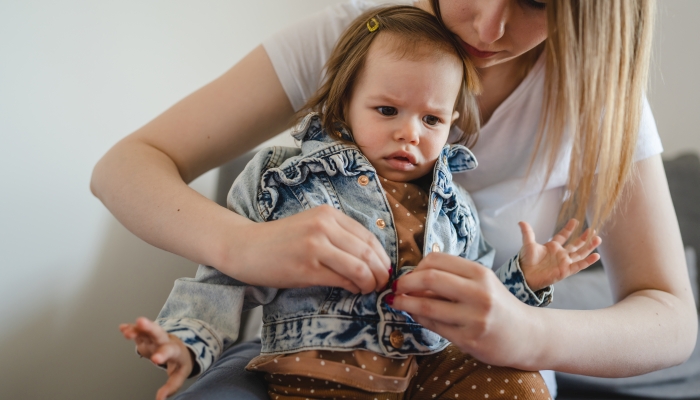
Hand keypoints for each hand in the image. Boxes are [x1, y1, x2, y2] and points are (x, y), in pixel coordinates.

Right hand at [120, 317, 192, 399]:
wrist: (180, 348)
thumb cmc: (179, 362)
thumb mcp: (180, 375)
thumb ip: (170, 387)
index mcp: (175, 351)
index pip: (170, 351)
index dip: (163, 354)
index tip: (155, 359)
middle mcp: (165, 341)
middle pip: (158, 333)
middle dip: (150, 327)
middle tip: (142, 322)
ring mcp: (154, 337)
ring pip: (146, 330)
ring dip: (136, 329)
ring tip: (127, 331)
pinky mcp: (146, 336)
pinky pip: (138, 331)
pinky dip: (130, 329)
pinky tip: (123, 328)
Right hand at [227, 205, 390, 293]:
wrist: (245, 248)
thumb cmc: (280, 241)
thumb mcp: (312, 227)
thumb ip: (339, 236)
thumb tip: (372, 259)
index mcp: (328, 214)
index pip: (369, 236)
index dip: (382, 257)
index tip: (384, 270)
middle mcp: (324, 226)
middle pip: (368, 252)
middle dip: (381, 272)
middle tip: (382, 284)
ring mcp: (315, 246)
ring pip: (360, 267)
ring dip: (371, 282)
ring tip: (369, 289)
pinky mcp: (307, 268)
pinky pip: (343, 280)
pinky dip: (354, 288)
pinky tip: (353, 290)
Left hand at [389, 252, 537, 366]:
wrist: (525, 335)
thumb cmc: (498, 304)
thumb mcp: (480, 283)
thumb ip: (452, 278)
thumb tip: (412, 277)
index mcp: (480, 273)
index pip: (437, 260)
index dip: (416, 266)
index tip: (409, 274)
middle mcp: (479, 293)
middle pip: (429, 278)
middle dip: (405, 282)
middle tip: (395, 287)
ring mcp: (474, 318)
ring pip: (427, 305)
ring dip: (405, 303)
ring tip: (396, 302)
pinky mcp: (468, 339)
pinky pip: (434, 325)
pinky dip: (418, 318)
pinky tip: (415, 315)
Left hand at [518, 219, 601, 290]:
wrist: (525, 275)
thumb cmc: (526, 261)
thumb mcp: (528, 244)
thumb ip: (527, 233)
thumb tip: (521, 221)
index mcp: (552, 246)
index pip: (563, 236)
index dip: (569, 229)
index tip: (575, 221)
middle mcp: (560, 254)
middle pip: (575, 245)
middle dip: (584, 238)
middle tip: (592, 229)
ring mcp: (564, 262)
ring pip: (580, 254)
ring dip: (589, 247)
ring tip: (598, 239)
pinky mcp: (566, 271)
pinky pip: (579, 265)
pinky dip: (588, 261)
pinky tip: (596, 255)